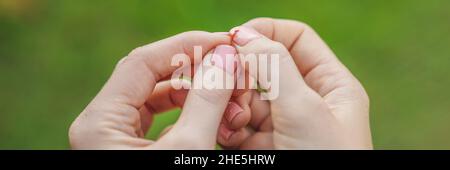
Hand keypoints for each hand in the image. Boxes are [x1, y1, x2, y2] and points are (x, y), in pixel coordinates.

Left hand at [69, 31, 243, 148]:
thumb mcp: (188, 149)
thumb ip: (206, 101)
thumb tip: (225, 58)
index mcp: (100, 123)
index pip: (142, 62)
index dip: (185, 46)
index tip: (223, 43)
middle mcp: (102, 127)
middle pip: (152, 79)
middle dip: (195, 72)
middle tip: (232, 69)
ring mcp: (117, 140)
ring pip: (160, 101)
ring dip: (197, 96)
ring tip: (230, 98)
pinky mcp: (134, 152)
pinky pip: (163, 124)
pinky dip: (191, 118)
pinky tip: (215, 119)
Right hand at [226, 18, 371, 148]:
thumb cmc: (326, 161)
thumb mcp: (304, 109)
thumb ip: (273, 66)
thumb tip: (243, 35)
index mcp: (332, 85)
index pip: (297, 39)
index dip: (266, 33)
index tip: (233, 38)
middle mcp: (308, 102)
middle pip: (267, 67)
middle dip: (244, 72)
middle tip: (226, 80)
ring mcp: (284, 125)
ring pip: (248, 97)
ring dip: (234, 102)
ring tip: (234, 116)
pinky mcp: (264, 146)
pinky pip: (238, 124)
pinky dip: (228, 125)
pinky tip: (229, 132)